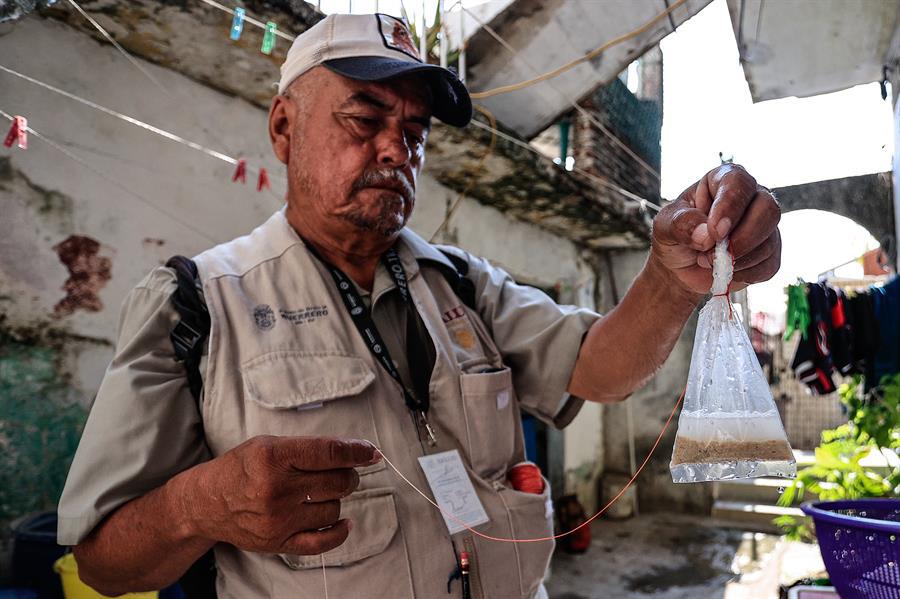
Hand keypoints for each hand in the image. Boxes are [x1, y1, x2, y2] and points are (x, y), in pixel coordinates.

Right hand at [183, 436, 379, 554]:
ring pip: (334, 509)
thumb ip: (310, 448)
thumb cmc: (242, 468)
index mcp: (274, 456)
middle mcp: (277, 489)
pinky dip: (339, 532)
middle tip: (341, 472)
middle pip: (338, 482)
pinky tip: (343, 521)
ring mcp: (278, 519)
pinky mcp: (278, 542)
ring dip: (335, 499)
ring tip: (319, 493)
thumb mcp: (270, 444)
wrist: (206, 502)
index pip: (330, 453)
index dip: (357, 451)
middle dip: (348, 475)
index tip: (371, 452)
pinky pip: (322, 542)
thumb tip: (356, 452)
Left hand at [651, 164, 780, 295]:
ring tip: (707, 261)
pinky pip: (769, 265)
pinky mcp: (770, 252)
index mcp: (724, 180)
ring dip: (737, 260)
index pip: (739, 183)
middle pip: (768, 209)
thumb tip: (706, 234)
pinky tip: (725, 271)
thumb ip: (681, 224)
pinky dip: (744, 274)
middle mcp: (751, 197)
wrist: (681, 266)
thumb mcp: (665, 226)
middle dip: (742, 238)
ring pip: (769, 241)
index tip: (715, 231)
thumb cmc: (676, 235)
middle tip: (711, 254)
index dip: (730, 206)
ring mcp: (764, 225)